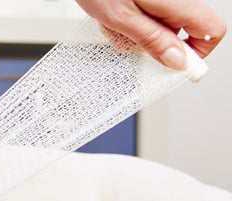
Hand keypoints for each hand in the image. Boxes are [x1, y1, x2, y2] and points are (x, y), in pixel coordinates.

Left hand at [76, 0, 226, 68]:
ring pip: (163, 24)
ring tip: (117, 24)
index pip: (211, 32)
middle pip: (183, 31)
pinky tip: (116, 15)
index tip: (175, 67)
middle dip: (157, 43)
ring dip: (141, 32)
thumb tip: (177, 61)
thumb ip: (152, 40)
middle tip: (130, 40)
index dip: (196, 53)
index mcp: (179, 2)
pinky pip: (149, 15)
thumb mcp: (123, 18)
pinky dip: (133, 21)